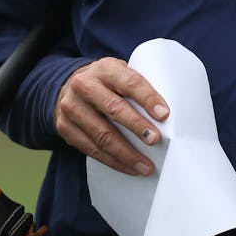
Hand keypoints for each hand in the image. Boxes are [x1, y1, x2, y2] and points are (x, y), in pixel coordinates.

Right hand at [55, 58, 169, 176]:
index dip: (147, 98)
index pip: (129, 81)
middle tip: (155, 140)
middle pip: (113, 108)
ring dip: (126, 153)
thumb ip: (138, 88)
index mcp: (104, 68)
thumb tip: (169, 116)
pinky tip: (129, 167)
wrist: (68, 88)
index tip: (164, 115)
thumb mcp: (119, 74)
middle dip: (137, 126)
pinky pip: (91, 149)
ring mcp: (71, 107)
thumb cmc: (107, 84)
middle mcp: (84, 85)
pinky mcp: (65, 127)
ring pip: (101, 134)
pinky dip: (113, 161)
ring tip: (146, 166)